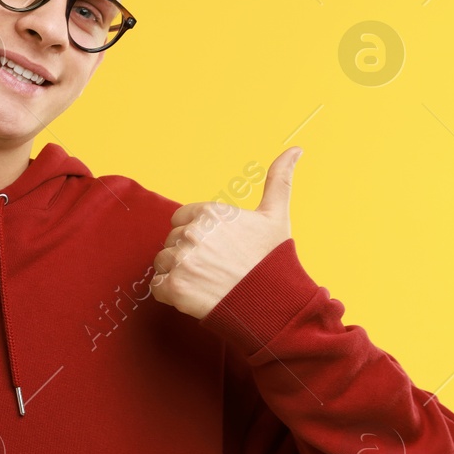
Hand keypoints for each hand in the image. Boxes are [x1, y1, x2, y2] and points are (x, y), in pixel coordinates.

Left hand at [149, 147, 302, 319]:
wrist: (273, 304)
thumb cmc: (273, 260)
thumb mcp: (276, 215)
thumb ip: (279, 179)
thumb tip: (296, 148)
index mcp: (210, 212)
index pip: (181, 220)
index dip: (197, 236)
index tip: (217, 249)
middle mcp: (192, 233)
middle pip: (172, 241)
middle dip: (188, 254)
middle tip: (216, 268)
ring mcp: (181, 260)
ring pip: (163, 263)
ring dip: (178, 274)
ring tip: (207, 282)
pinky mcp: (173, 287)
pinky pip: (157, 287)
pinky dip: (171, 293)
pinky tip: (197, 295)